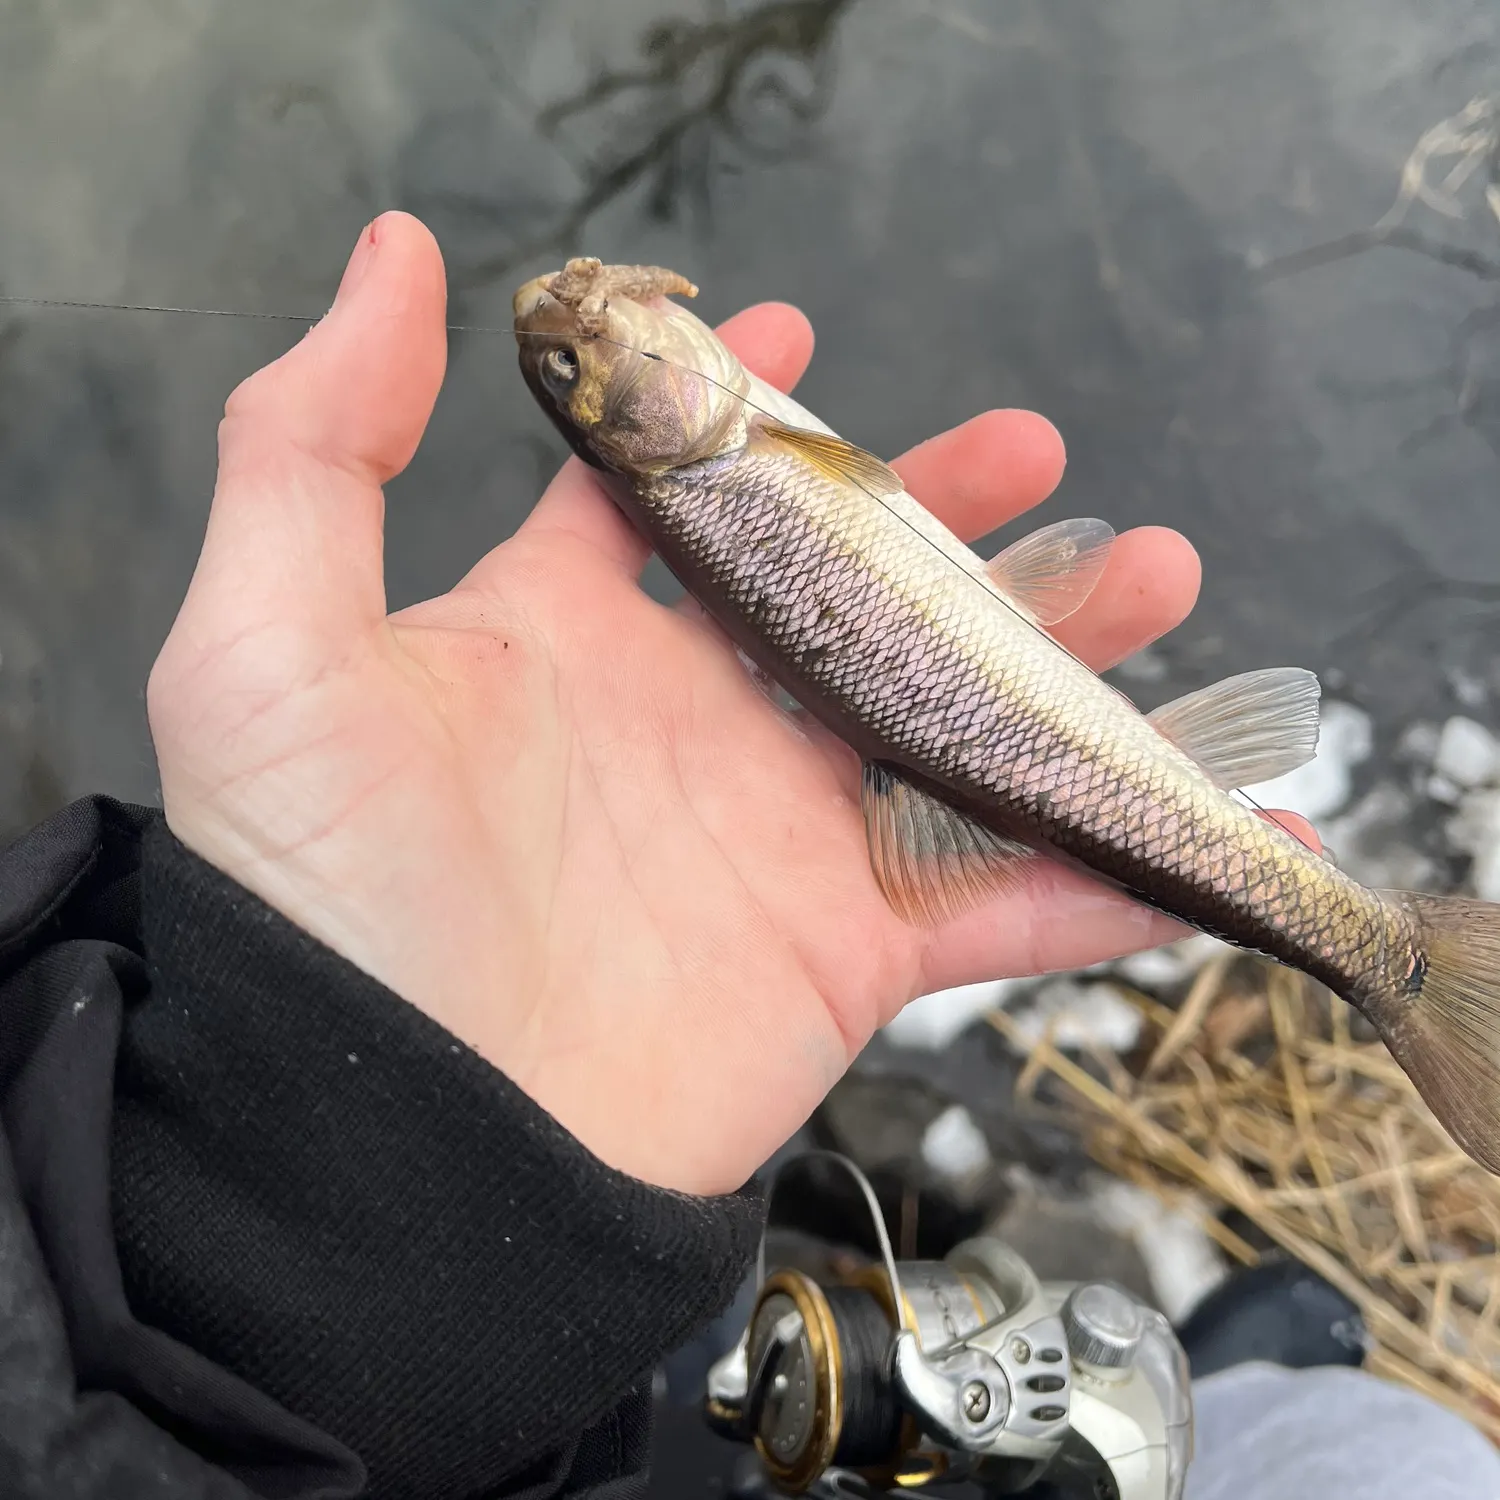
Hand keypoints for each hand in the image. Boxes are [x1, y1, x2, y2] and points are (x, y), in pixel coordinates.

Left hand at [148, 213, 1312, 1195]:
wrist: (395, 1148)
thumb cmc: (317, 897)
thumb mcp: (270, 648)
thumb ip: (317, 443)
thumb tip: (398, 255)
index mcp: (561, 636)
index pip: (663, 494)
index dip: (728, 414)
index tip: (796, 340)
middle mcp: (684, 722)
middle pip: (843, 591)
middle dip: (944, 516)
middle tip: (1036, 451)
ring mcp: (779, 836)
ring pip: (950, 721)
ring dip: (1059, 655)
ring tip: (1152, 575)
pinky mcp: (847, 952)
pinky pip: (1006, 900)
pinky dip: (1116, 872)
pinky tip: (1212, 832)